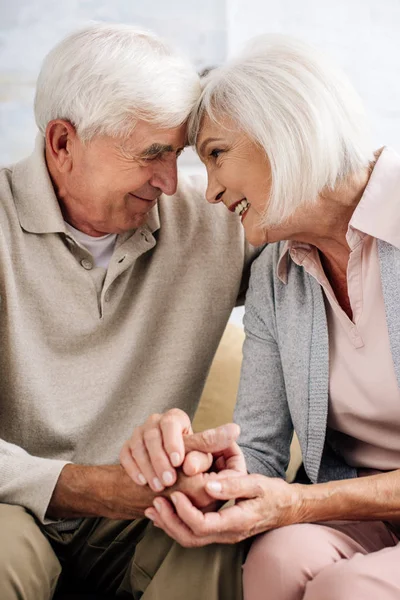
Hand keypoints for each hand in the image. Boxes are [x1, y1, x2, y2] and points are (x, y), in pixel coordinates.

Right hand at [119, 408, 240, 490]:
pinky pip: (125, 454)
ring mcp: (138, 434)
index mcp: (173, 418)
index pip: (170, 424)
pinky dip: (132, 468)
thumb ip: (213, 441)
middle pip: (152, 436)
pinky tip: (141, 482)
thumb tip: (235, 430)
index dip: (173, 442)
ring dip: (147, 467)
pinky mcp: (127, 447)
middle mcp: (154, 423)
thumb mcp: (200, 450)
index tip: (179, 462)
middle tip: (169, 480)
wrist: (163, 474)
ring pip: (137, 445)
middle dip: (159, 459)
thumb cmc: (187, 459)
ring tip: (157, 486)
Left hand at [145, 474, 300, 546]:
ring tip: (154, 508)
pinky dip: (177, 524)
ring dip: (170, 525)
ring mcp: (224, 535)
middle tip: (156, 502)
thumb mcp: (256, 483)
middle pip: (191, 538)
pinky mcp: (220, 531)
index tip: (174, 494)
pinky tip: (166, 513)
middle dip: (170, 522)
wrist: (288, 508)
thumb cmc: (274, 493)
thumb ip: (232, 484)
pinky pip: (195, 534)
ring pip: (191, 539)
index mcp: (236, 522)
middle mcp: (228, 534)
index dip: (184, 512)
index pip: (202, 525)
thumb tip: (208, 486)